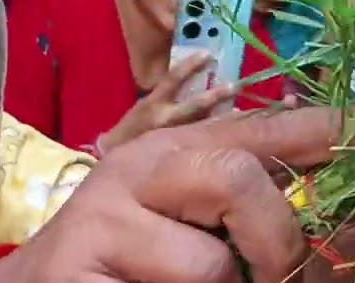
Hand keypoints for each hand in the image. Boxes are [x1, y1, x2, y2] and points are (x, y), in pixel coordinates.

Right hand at [0, 107, 345, 282]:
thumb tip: (341, 204)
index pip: (256, 129)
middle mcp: (132, 175)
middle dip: (279, 250)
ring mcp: (97, 229)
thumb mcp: (179, 228)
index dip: (323, 135)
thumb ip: (245, 209)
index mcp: (168, 153)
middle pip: (235, 183)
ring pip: (206, 271)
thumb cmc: (121, 274)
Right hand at [100, 53, 237, 151]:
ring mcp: (171, 137)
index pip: (173, 79)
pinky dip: (214, 137)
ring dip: (221, 119)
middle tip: (234, 86)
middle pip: (195, 105)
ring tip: (240, 112)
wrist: (113, 155)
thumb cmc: (131, 128)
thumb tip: (196, 85)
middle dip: (215, 96)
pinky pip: (199, 142)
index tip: (207, 55)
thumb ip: (167, 97)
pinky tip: (230, 135)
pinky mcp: (176, 151)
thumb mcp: (145, 106)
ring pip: (201, 126)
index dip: (190, 66)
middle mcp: (164, 120)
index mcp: (153, 102)